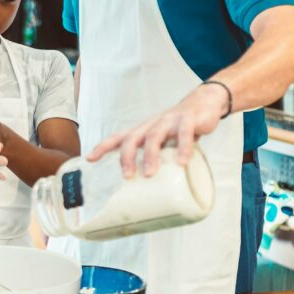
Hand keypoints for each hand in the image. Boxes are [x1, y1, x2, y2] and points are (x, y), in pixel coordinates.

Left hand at [86, 84, 227, 177]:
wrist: (204, 102)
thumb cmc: (177, 128)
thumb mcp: (164, 141)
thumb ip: (157, 159)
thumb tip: (150, 191)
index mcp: (143, 130)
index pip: (118, 137)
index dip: (102, 147)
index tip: (89, 160)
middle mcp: (152, 124)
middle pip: (133, 138)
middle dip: (126, 157)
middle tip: (127, 176)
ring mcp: (169, 121)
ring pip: (154, 136)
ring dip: (151, 155)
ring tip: (150, 173)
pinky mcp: (188, 120)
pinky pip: (184, 133)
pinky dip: (183, 147)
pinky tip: (183, 161)